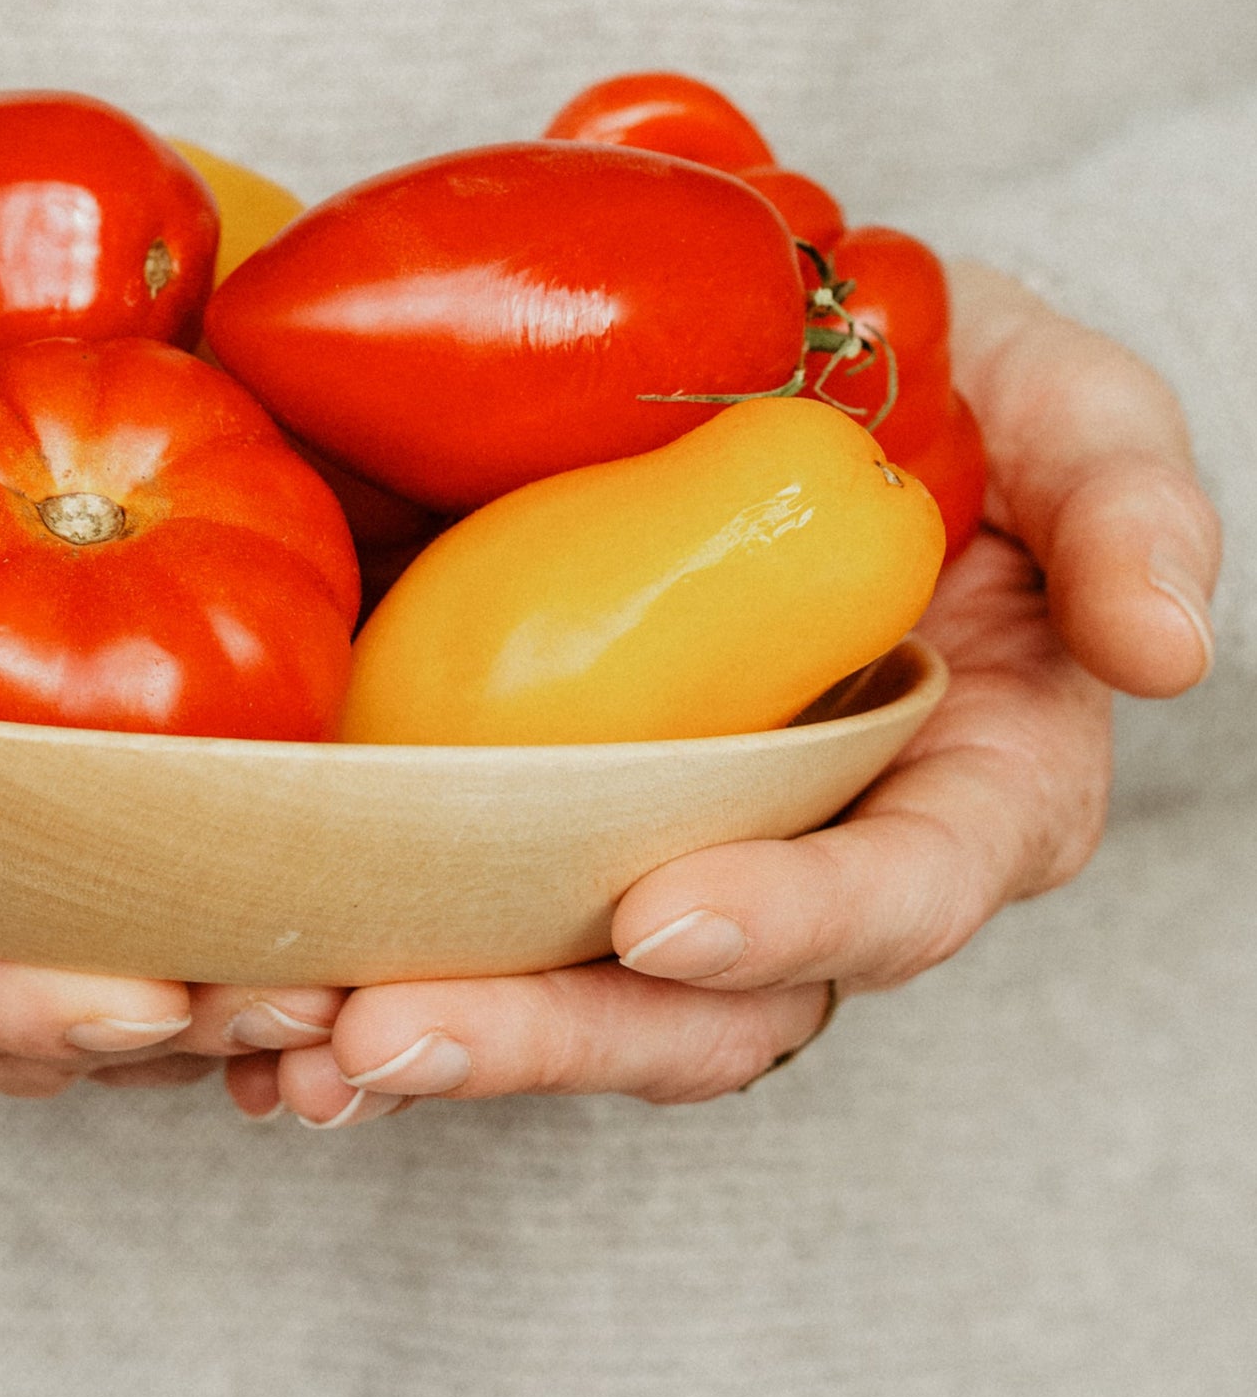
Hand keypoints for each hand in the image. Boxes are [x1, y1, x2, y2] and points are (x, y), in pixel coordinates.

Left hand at [260, 263, 1221, 1125]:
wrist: (767, 347)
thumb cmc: (935, 378)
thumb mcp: (1055, 400)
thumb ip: (1125, 501)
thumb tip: (1167, 653)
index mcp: (949, 787)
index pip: (898, 894)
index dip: (796, 925)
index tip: (661, 916)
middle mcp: (799, 849)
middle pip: (696, 1005)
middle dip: (544, 1035)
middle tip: (382, 1040)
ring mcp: (656, 838)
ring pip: (556, 991)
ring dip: (418, 1034)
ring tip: (274, 1049)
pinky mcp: (529, 804)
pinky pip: (449, 917)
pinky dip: (348, 972)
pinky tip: (233, 1016)